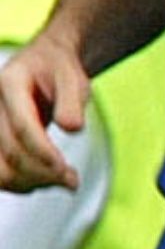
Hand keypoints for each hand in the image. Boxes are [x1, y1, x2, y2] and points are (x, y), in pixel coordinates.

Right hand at [0, 36, 87, 192]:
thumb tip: (73, 129)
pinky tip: (45, 181)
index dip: (43, 151)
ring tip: (64, 181)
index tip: (64, 169)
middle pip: (11, 152)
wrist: (42, 64)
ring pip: (0, 169)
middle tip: (73, 181)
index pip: (23, 126)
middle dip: (43, 172)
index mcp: (10, 83)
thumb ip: (73, 101)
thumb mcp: (73, 76)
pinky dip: (20, 183)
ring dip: (30, 183)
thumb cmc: (58, 70)